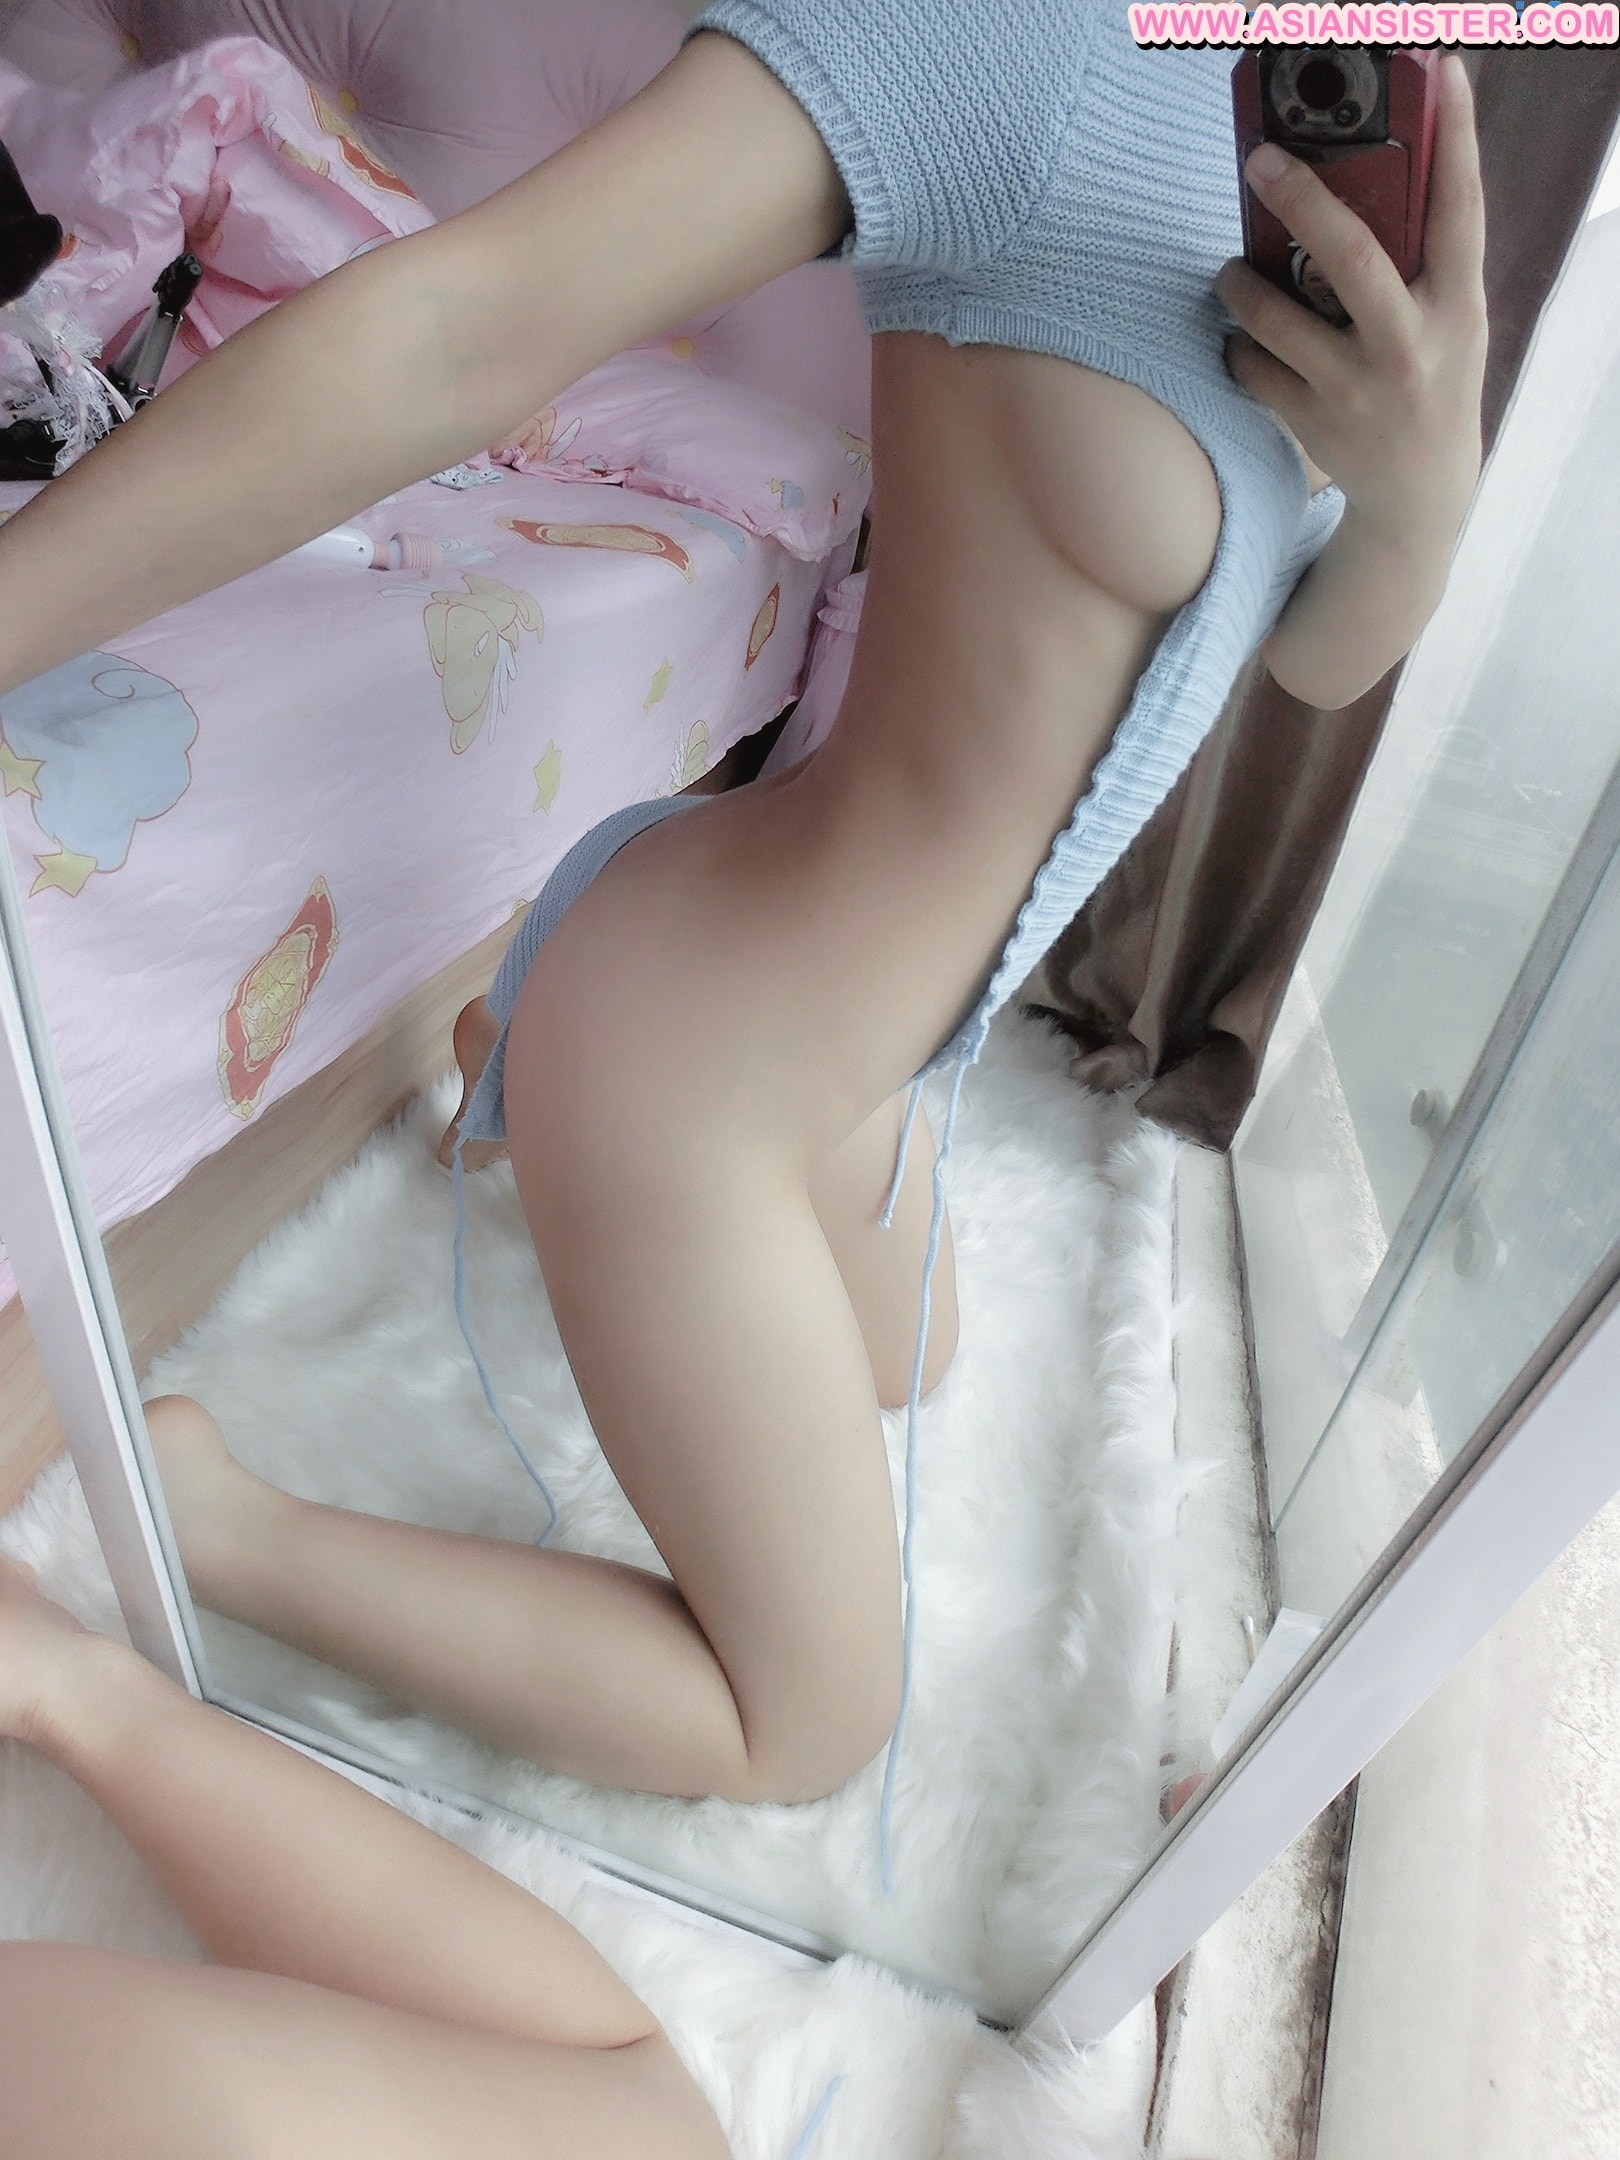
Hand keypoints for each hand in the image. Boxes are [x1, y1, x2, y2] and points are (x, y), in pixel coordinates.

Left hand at [1215, 55, 1487, 554]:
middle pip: (1351, 256)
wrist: (1419, 494)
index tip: (1444, 76)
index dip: (1457, 139)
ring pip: (1275, 318)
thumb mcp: (1451, 320)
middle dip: (1302, 201)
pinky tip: (1244, 343)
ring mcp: (1356, 387)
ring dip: (1239, 284)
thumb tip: (1368, 180)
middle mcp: (1409, 344)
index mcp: (1457, 305)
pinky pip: (1251, 366)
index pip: (1461, 208)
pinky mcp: (1311, 421)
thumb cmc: (1432, 381)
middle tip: (1262, 160)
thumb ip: (1422, 262)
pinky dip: (1237, 347)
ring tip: (1231, 272)